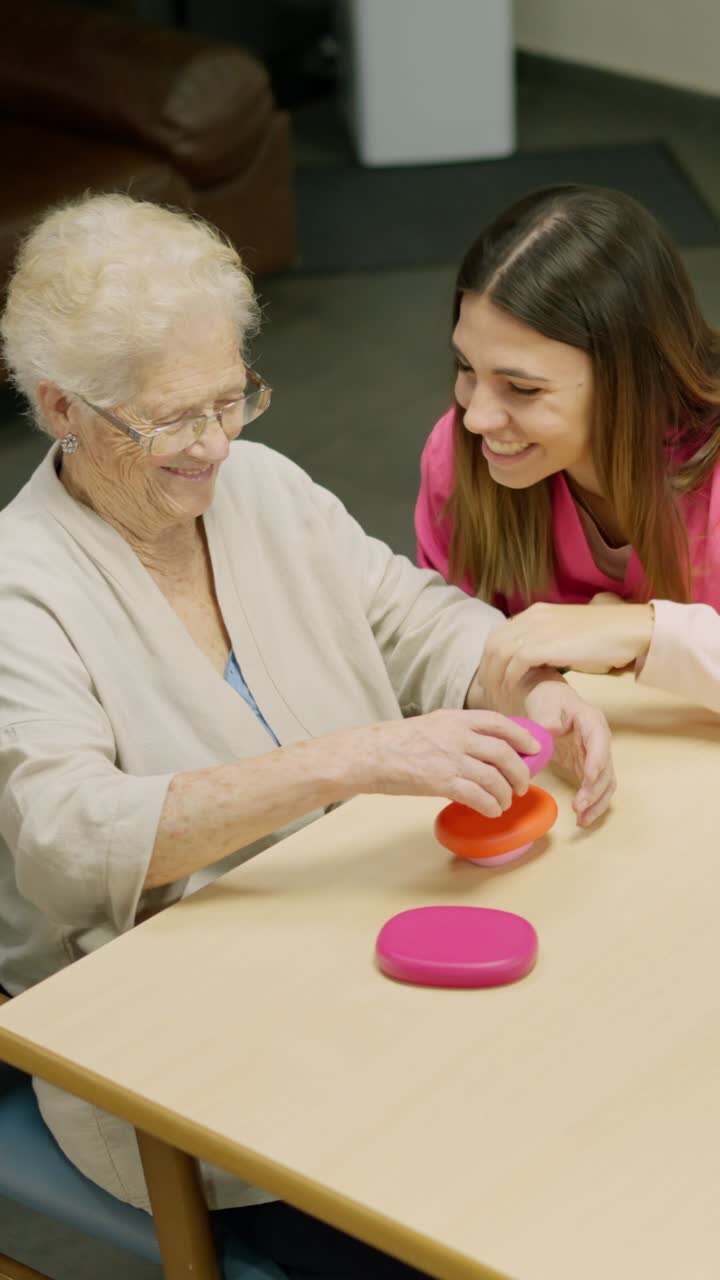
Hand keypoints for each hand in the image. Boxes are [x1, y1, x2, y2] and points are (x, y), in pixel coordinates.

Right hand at [355, 710, 540, 816]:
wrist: (372, 755)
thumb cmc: (399, 742)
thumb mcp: (433, 724)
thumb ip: (460, 732)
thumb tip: (487, 750)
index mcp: (456, 719)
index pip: (499, 723)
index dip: (522, 736)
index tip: (534, 748)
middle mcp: (458, 736)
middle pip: (504, 753)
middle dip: (520, 772)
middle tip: (522, 785)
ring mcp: (451, 759)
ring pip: (495, 778)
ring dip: (506, 794)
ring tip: (504, 802)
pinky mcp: (442, 782)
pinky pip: (478, 796)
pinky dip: (491, 806)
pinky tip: (491, 811)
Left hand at [478, 601, 653, 689]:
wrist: (628, 628)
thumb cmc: (605, 635)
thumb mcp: (569, 632)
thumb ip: (551, 639)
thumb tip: (539, 656)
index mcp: (537, 612)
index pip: (500, 633)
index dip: (491, 656)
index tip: (491, 676)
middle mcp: (533, 617)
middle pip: (494, 642)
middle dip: (487, 668)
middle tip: (487, 690)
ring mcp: (538, 629)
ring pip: (500, 652)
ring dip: (495, 675)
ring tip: (496, 695)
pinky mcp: (546, 644)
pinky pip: (516, 661)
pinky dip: (510, 676)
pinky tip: (511, 690)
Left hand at [523, 677, 615, 826]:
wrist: (550, 700)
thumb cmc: (549, 698)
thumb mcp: (546, 703)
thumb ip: (548, 717)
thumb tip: (550, 731)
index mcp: (592, 721)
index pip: (600, 743)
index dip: (596, 761)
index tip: (587, 779)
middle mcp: (600, 740)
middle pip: (606, 768)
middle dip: (594, 790)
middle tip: (578, 807)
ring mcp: (596, 755)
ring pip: (605, 783)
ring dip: (597, 802)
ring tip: (582, 819)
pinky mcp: (588, 767)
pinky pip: (596, 788)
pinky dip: (592, 803)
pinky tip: (582, 818)